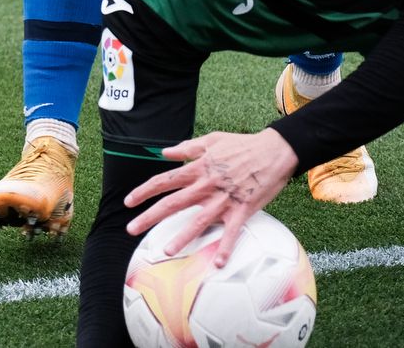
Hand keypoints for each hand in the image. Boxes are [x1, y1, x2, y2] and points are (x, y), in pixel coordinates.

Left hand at [125, 129, 299, 265]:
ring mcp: (224, 199)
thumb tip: (164, 152)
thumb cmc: (243, 145)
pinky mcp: (242, 209)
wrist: (275, 151)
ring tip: (165, 251)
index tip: (129, 202)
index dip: (144, 191)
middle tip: (131, 229)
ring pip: (199, 221)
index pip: (165, 180)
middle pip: (173, 202)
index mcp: (199, 168)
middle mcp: (207, 185)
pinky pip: (232, 231)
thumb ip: (187, 148)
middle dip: (150, 216)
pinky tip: (218, 263)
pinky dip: (226, 247)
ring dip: (182, 237)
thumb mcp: (213, 140)